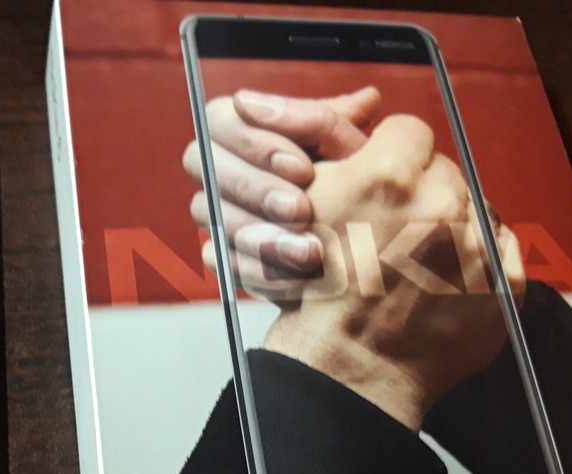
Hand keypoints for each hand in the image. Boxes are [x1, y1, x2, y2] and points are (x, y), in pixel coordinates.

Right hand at [182, 87, 381, 298]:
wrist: (352, 244)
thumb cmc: (350, 184)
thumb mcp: (350, 152)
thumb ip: (348, 129)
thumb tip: (366, 100)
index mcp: (239, 128)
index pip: (221, 120)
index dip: (256, 143)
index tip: (303, 169)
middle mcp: (217, 166)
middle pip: (206, 165)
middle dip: (255, 188)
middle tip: (301, 210)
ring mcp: (214, 211)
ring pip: (213, 216)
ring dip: (261, 234)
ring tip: (309, 250)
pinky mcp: (221, 254)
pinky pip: (222, 261)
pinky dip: (261, 270)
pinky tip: (298, 276)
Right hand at [264, 114, 525, 429]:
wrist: (345, 369)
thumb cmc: (317, 297)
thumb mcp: (303, 210)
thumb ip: (336, 161)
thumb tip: (361, 135)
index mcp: (390, 176)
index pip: (409, 131)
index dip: (392, 155)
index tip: (385, 181)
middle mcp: (441, 203)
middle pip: (444, 169)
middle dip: (422, 192)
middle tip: (394, 231)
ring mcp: (477, 244)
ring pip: (472, 206)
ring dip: (450, 224)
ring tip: (416, 262)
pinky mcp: (503, 283)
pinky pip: (502, 248)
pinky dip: (478, 259)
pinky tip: (443, 279)